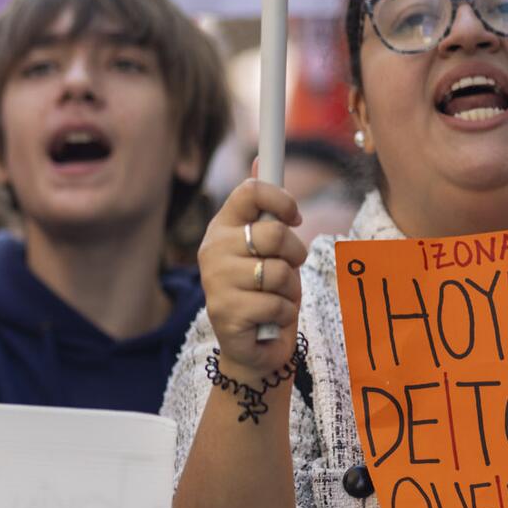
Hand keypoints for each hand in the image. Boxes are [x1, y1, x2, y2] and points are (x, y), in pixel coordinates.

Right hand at [198, 179, 305, 380]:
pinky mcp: (226, 313)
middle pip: (275, 233)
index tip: (295, 218)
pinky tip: (268, 322)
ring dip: (290, 291)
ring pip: (280, 272)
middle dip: (294, 255)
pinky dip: (284, 316)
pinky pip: (277, 304)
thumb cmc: (264, 292)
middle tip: (287, 269)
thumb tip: (261, 160)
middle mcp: (212, 250)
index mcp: (221, 227)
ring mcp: (216, 282)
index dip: (282, 200)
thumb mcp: (267, 247)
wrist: (253, 348)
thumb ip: (264, 208)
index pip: (250, 193)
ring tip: (275, 299)